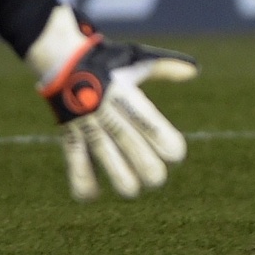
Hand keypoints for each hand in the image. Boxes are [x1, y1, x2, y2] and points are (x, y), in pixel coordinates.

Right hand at [26, 6, 197, 200]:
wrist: (61, 58)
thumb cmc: (107, 62)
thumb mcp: (136, 59)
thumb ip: (166, 67)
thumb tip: (194, 72)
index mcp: (125, 92)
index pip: (148, 121)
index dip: (164, 141)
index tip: (176, 155)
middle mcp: (106, 109)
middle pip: (129, 144)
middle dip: (147, 167)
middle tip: (157, 179)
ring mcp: (86, 123)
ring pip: (103, 156)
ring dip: (120, 178)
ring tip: (132, 190)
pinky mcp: (68, 133)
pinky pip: (74, 161)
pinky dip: (82, 181)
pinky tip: (93, 196)